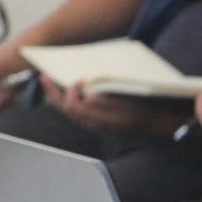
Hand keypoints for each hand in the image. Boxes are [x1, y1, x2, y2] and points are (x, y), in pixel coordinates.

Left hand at [42, 76, 184, 136]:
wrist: (157, 125)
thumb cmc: (145, 111)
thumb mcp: (128, 105)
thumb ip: (107, 102)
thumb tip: (88, 97)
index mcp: (101, 121)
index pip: (74, 106)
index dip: (72, 91)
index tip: (79, 79)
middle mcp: (94, 125)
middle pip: (66, 110)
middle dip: (53, 92)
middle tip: (44, 76)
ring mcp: (94, 125)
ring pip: (68, 113)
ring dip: (57, 97)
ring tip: (49, 82)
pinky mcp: (97, 123)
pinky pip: (75, 113)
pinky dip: (67, 102)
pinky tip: (65, 92)